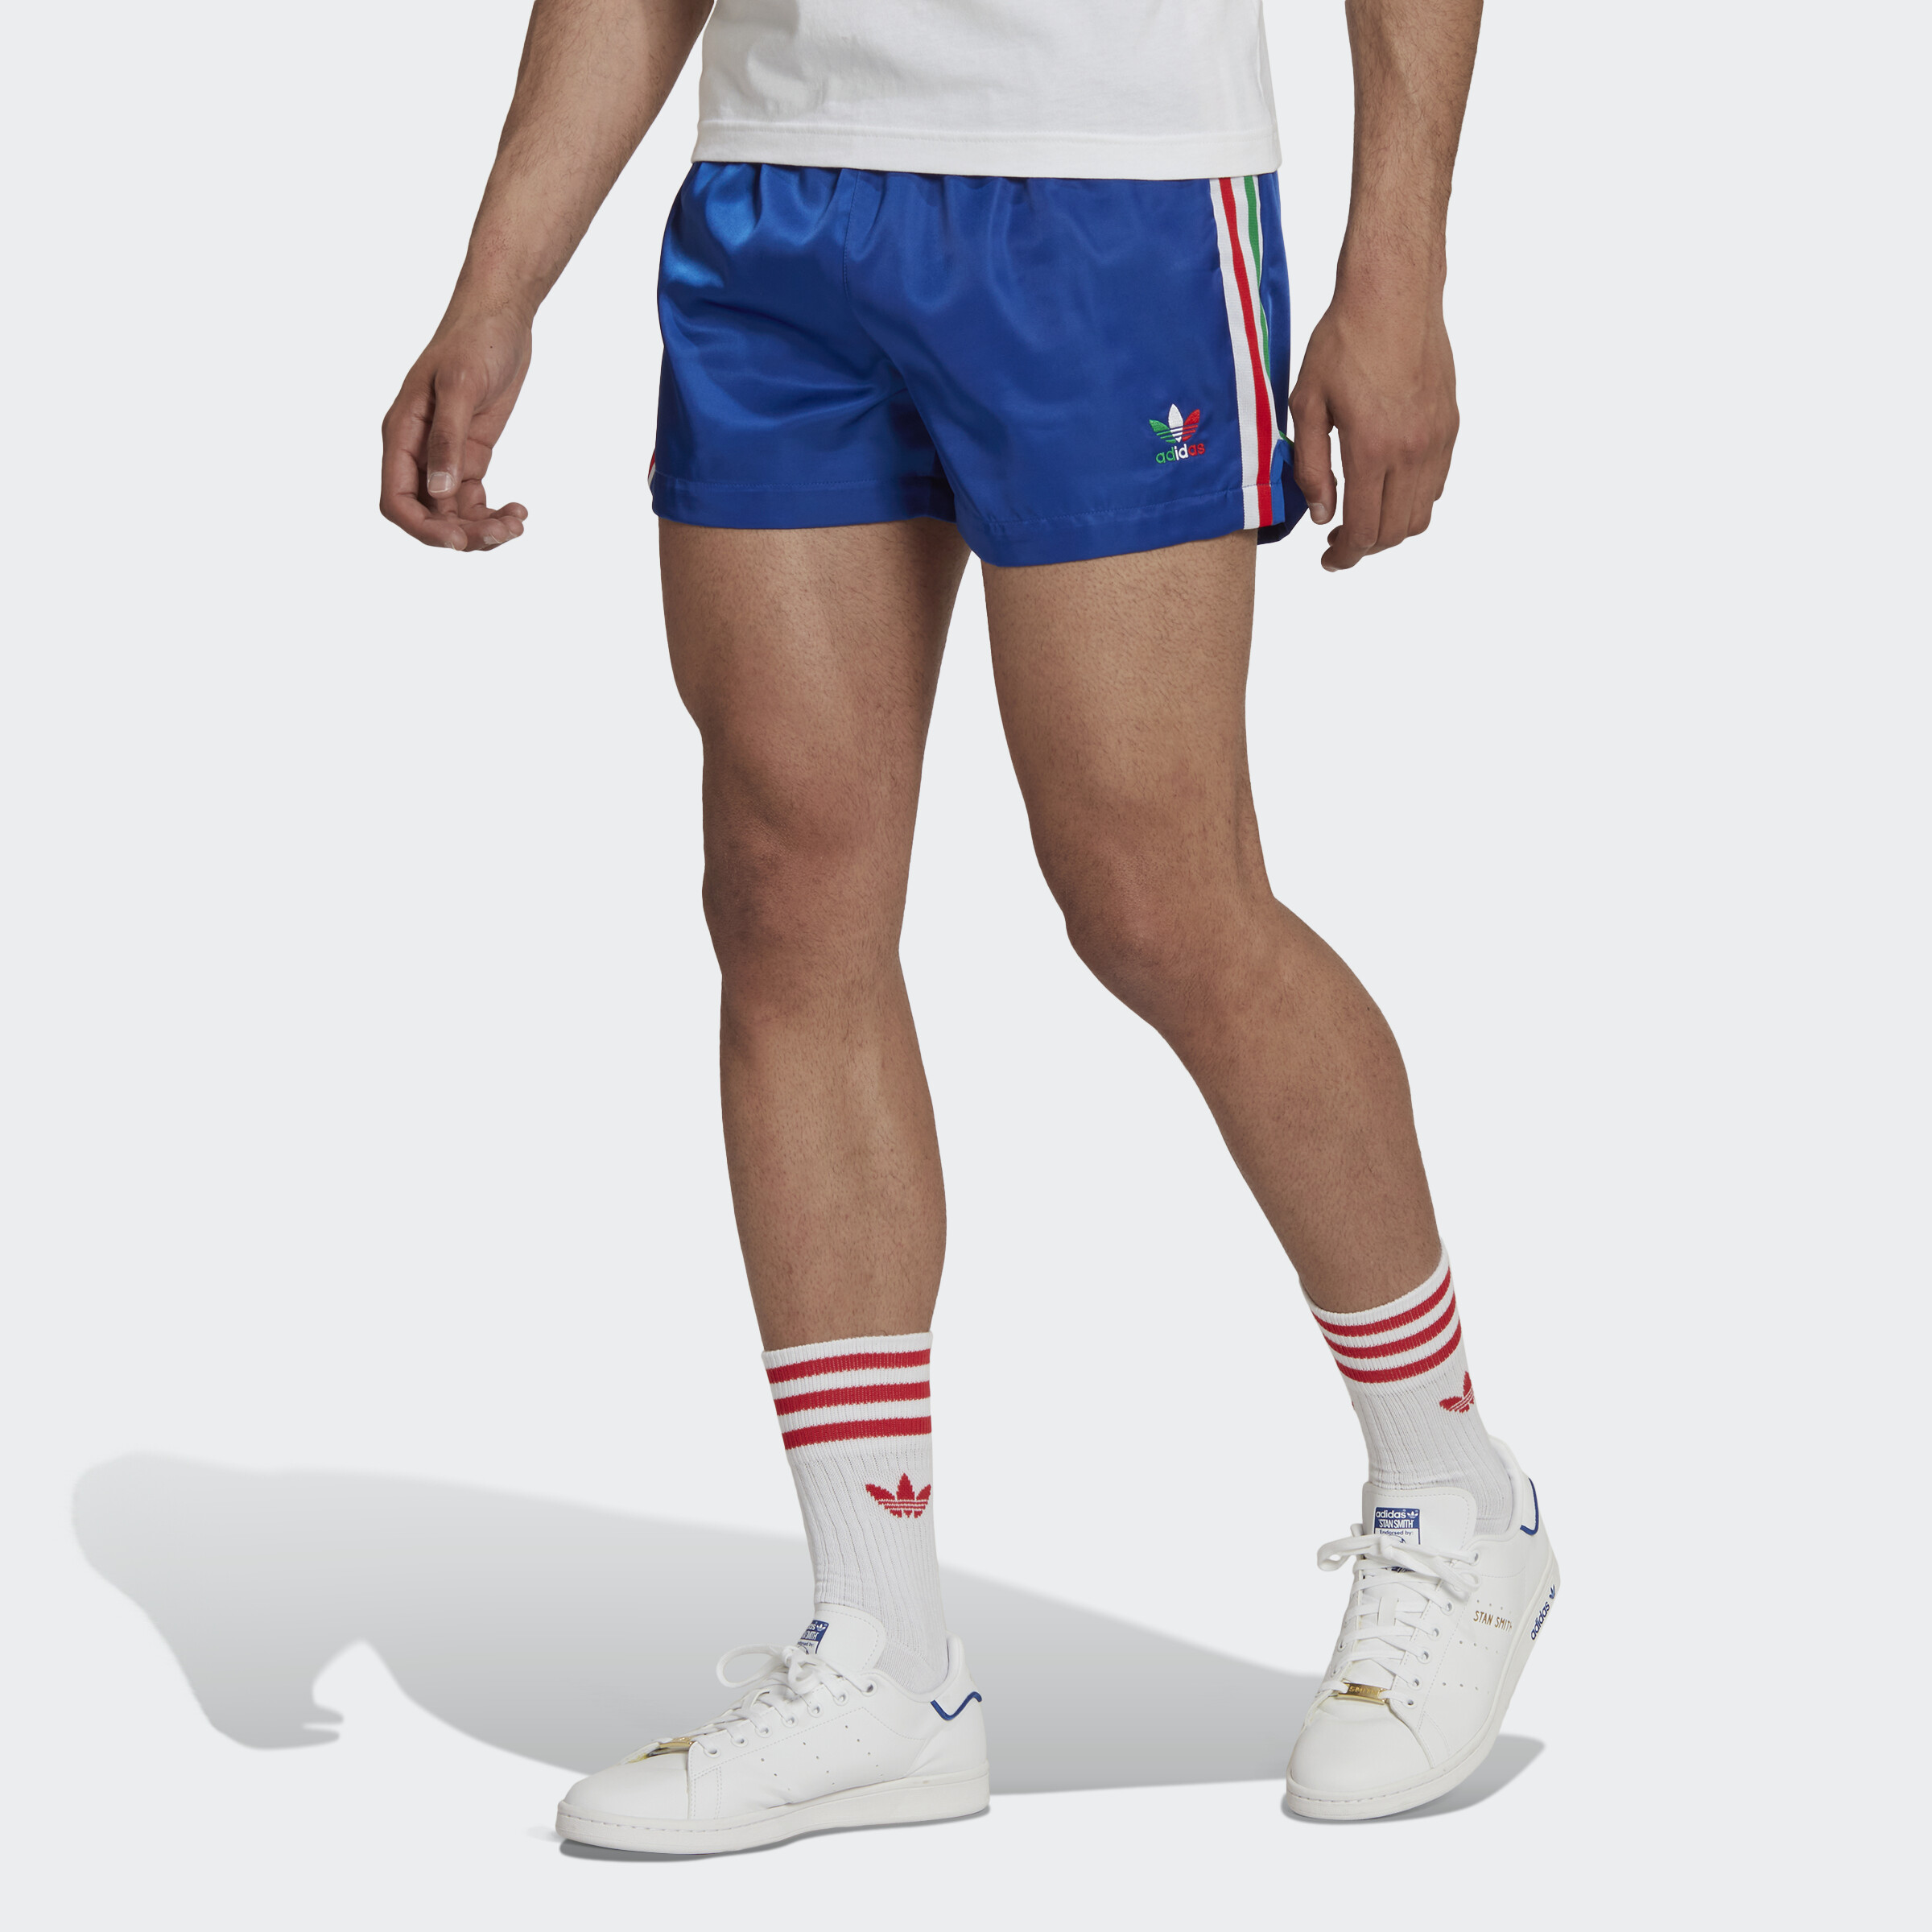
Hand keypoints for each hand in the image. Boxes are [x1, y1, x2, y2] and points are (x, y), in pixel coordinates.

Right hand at [380, 310, 532, 551]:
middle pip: (428, 515)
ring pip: (454, 513)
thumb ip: (448, 440)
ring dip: (483, 529)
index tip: (460, 541)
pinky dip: (494, 513)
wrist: (501, 316)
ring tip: (517, 523)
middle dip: (462, 533)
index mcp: (402, 434)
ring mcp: (444, 455)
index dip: (424, 529)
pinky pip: (473, 500)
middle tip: (505, 532)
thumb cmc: (476, 340)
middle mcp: (418, 451)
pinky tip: (519, 510)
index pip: (396, 501)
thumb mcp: (461, 387)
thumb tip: (440, 492)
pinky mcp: (470, 454)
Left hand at [1289, 292, 1457, 571]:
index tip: (1328, 560)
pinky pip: (1437, 483)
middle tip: (1338, 543)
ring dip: (1392, 528)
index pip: (1364, 530)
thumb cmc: (1344, 341)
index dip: (1345, 556)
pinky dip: (1413, 500)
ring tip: (1363, 519)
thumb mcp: (1307, 403)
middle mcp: (1412, 450)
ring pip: (1422, 513)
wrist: (1394, 294)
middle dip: (1366, 548)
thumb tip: (1322, 515)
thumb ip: (1312, 466)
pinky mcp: (1450, 424)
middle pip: (1396, 531)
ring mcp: (1436, 439)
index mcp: (1373, 448)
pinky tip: (1387, 487)